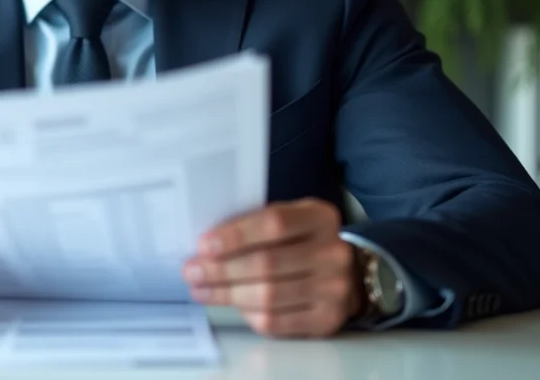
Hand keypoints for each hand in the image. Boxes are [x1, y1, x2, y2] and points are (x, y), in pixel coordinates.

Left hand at [182, 198, 360, 337]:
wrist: (348, 273)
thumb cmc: (302, 241)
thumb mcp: (289, 219)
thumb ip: (255, 224)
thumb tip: (206, 244)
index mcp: (320, 218)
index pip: (274, 223)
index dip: (236, 235)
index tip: (203, 245)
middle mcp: (333, 253)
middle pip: (267, 264)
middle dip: (222, 270)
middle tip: (191, 271)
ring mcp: (334, 289)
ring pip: (268, 296)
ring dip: (227, 295)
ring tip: (201, 290)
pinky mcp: (326, 320)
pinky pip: (277, 321)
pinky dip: (248, 314)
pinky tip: (230, 305)